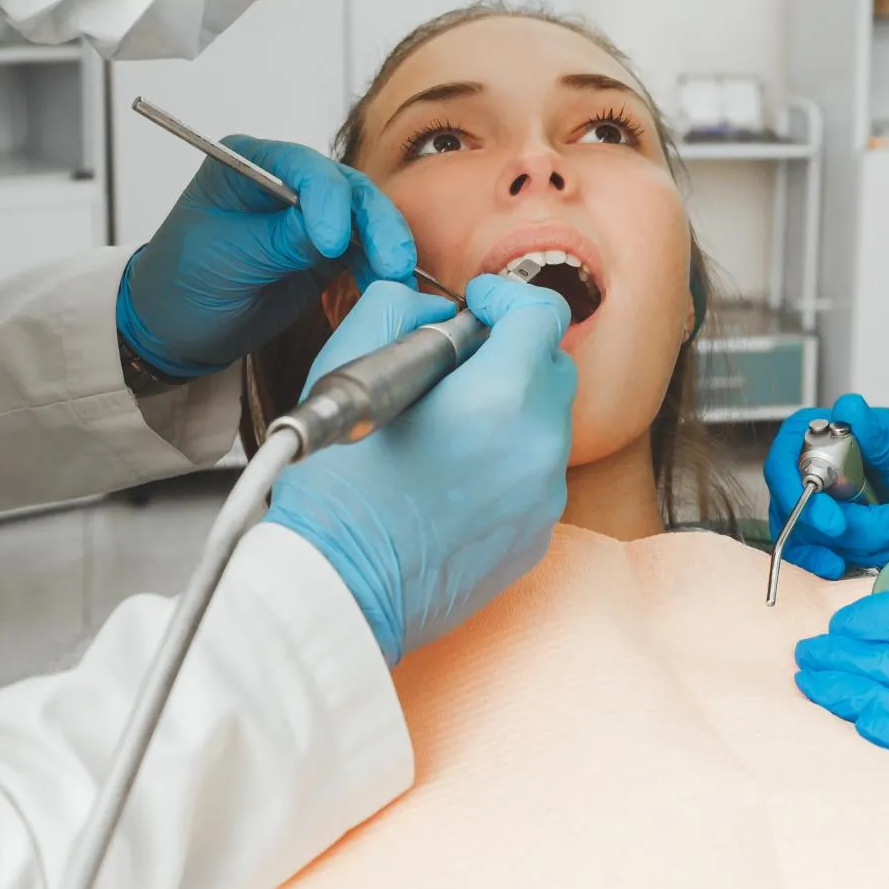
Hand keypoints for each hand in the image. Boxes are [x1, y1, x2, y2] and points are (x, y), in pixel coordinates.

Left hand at [118, 136, 415, 377]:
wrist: (174, 328)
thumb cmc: (179, 284)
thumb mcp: (222, 259)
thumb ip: (279, 241)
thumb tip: (336, 232)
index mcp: (248, 164)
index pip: (301, 167)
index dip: (326, 199)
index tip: (331, 242)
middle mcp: (285, 181)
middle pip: (345, 188)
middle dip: (373, 222)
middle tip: (390, 260)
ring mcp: (309, 215)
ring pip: (365, 217)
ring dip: (386, 245)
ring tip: (396, 278)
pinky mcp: (326, 251)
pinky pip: (365, 251)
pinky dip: (379, 268)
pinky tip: (387, 287)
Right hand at [267, 275, 576, 664]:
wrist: (338, 589)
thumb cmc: (336, 487)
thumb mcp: (347, 368)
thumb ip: (398, 310)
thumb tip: (434, 310)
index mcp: (501, 396)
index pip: (543, 315)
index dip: (506, 298)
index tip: (475, 306)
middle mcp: (538, 446)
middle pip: (552, 367)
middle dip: (511, 352)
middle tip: (454, 367)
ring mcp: (544, 499)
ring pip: (545, 425)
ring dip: (508, 410)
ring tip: (444, 429)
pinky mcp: (535, 539)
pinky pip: (535, 477)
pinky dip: (505, 463)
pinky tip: (450, 478)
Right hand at [761, 396, 888, 577]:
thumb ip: (872, 427)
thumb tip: (849, 408)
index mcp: (805, 440)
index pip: (780, 470)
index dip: (800, 500)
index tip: (836, 524)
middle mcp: (799, 476)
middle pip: (802, 518)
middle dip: (858, 530)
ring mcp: (810, 511)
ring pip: (820, 546)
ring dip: (871, 546)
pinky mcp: (824, 540)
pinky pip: (832, 560)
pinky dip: (867, 561)